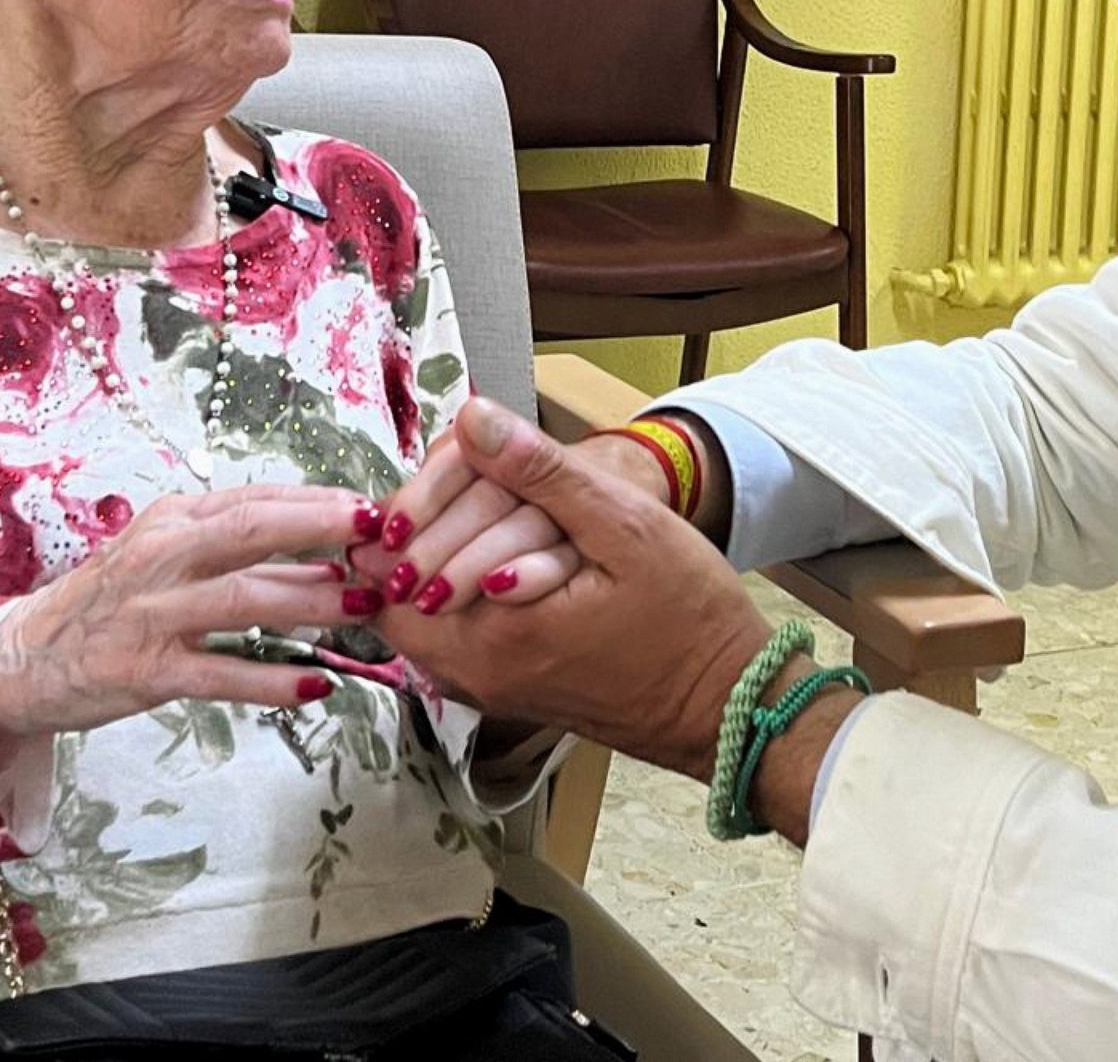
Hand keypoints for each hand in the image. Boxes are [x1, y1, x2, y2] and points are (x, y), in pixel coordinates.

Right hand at [0, 484, 387, 738]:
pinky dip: (272, 680)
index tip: (372, 506)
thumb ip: (235, 553)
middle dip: (322, 526)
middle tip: (380, 531)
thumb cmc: (110, 603)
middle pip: (251, 530)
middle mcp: (161, 556)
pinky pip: (222, 674)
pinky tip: (317, 685)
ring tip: (364, 605)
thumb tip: (326, 552)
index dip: (318, 500)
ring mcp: (153, 614)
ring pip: (244, 599)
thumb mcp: (164, 559)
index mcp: (171, 520)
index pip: (255, 498)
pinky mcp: (147, 671)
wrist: (22, 658)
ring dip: (312, 601)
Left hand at [372, 399, 777, 780]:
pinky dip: (455, 591)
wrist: (725, 701)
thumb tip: (473, 417)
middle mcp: (474, 672)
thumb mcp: (624, 524)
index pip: (393, 566)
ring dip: (432, 560)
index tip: (441, 471)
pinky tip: (492, 558)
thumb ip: (541, 472)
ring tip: (470, 515)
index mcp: (494, 634)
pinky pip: (447, 637)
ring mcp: (485, 687)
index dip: (405, 507)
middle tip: (448, 484)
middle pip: (392, 595)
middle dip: (411, 534)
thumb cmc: (687, 616)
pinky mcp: (502, 690)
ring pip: (414, 617)